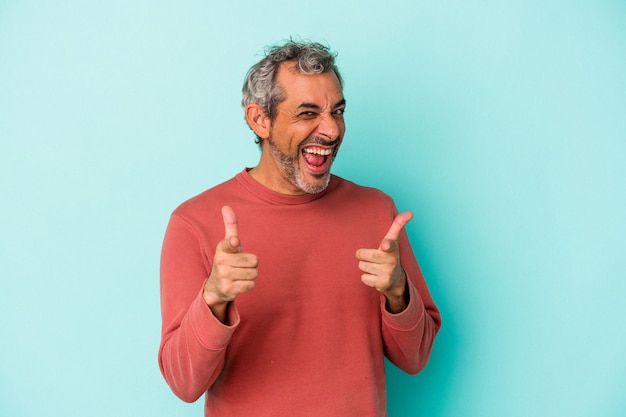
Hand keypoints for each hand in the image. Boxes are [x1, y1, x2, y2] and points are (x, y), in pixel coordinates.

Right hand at [203, 206, 257, 321]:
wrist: (216, 286)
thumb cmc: (227, 260)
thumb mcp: (227, 244)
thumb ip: (230, 226)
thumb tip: (226, 206)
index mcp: (222, 248)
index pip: (229, 243)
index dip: (233, 242)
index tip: (234, 241)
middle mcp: (221, 262)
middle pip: (254, 261)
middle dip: (251, 264)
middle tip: (240, 266)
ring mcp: (224, 276)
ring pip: (254, 273)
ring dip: (250, 275)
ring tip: (239, 275)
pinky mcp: (229, 289)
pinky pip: (251, 285)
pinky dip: (248, 285)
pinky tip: (238, 283)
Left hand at [356, 212, 412, 312]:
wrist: (396, 280)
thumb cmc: (390, 255)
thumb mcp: (393, 240)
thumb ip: (398, 225)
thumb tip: (410, 212)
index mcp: (392, 248)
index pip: (390, 244)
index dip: (387, 244)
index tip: (385, 245)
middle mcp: (391, 260)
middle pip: (363, 254)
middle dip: (363, 255)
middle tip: (372, 257)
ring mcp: (387, 273)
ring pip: (362, 266)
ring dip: (365, 267)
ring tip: (376, 267)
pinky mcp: (382, 283)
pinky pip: (363, 278)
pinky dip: (367, 278)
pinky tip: (376, 276)